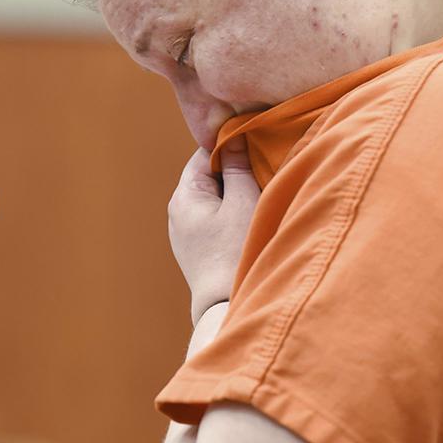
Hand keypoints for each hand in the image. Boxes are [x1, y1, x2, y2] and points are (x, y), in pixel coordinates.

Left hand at [168, 137, 259, 323]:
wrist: (223, 306)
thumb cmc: (234, 252)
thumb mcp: (242, 201)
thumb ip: (237, 166)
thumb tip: (234, 135)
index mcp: (184, 195)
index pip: (206, 153)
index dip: (232, 144)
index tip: (257, 141)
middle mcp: (178, 212)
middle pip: (209, 176)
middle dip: (235, 169)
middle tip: (264, 167)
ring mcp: (185, 233)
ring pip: (213, 198)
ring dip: (235, 193)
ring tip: (261, 193)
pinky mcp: (197, 250)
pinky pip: (214, 219)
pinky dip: (231, 213)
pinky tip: (250, 219)